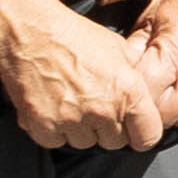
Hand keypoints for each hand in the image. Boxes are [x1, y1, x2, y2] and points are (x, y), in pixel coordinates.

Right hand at [0, 1, 170, 154]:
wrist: (29, 33)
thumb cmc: (74, 35)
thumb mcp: (119, 49)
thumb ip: (134, 78)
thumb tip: (145, 93)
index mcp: (128, 91)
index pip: (147, 137)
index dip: (141, 134)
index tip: (134, 130)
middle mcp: (103, 110)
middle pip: (115, 143)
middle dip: (108, 129)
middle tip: (95, 107)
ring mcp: (72, 121)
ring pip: (85, 143)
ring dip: (81, 130)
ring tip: (71, 103)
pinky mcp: (44, 127)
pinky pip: (56, 141)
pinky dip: (54, 130)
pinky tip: (52, 108)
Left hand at [131, 0, 177, 132]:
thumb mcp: (151, 16)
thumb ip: (135, 47)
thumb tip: (120, 72)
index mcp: (173, 54)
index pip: (145, 94)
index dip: (131, 100)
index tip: (125, 99)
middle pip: (168, 114)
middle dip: (152, 113)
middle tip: (144, 105)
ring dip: (177, 116)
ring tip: (168, 104)